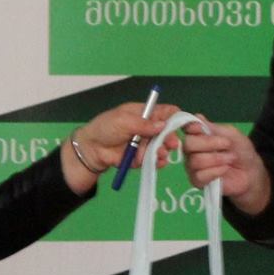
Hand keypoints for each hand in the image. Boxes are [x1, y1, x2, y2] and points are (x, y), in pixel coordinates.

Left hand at [63, 101, 183, 193]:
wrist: (92, 149)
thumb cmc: (105, 128)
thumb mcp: (123, 121)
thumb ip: (143, 124)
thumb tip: (163, 125)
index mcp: (143, 113)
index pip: (164, 111)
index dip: (174, 116)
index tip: (182, 125)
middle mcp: (147, 128)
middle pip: (167, 131)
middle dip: (170, 138)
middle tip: (172, 144)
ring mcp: (145, 143)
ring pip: (162, 147)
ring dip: (162, 151)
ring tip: (159, 154)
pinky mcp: (142, 157)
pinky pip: (154, 160)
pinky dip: (156, 162)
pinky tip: (157, 163)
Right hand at [179, 121, 272, 216]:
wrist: (251, 172)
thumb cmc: (241, 151)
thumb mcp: (231, 134)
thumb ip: (214, 128)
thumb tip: (197, 116)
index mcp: (198, 136)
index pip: (186, 128)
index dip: (190, 127)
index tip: (200, 128)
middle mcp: (191, 150)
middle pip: (188, 144)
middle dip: (209, 143)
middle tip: (227, 144)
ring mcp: (193, 166)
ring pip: (195, 161)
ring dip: (217, 159)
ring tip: (231, 158)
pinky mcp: (198, 181)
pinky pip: (200, 175)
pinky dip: (215, 171)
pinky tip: (224, 169)